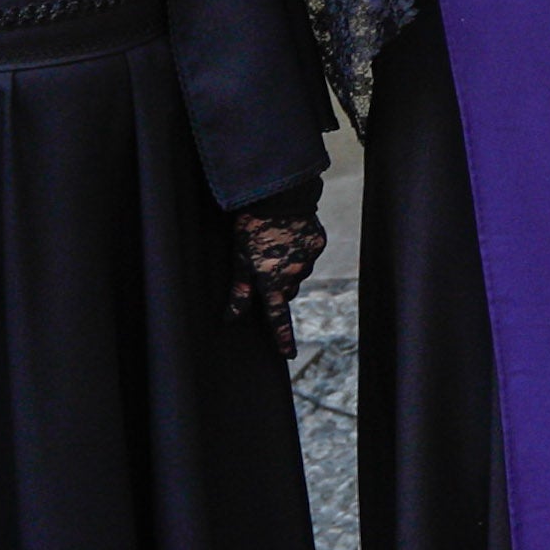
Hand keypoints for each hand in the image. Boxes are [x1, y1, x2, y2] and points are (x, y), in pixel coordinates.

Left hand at [225, 203, 327, 358]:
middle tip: (264, 267)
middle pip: (287, 291)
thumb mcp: (239, 257)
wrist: (279, 194)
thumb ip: (239, 289)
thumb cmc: (251, 226)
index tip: (288, 355)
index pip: (276, 316)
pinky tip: (289, 233)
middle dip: (278, 286)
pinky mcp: (319, 242)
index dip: (282, 337)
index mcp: (272, 280)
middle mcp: (295, 274)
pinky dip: (299, 250)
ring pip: (299, 272)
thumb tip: (231, 318)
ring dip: (289, 266)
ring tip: (275, 243)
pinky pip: (309, 254)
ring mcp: (310, 259)